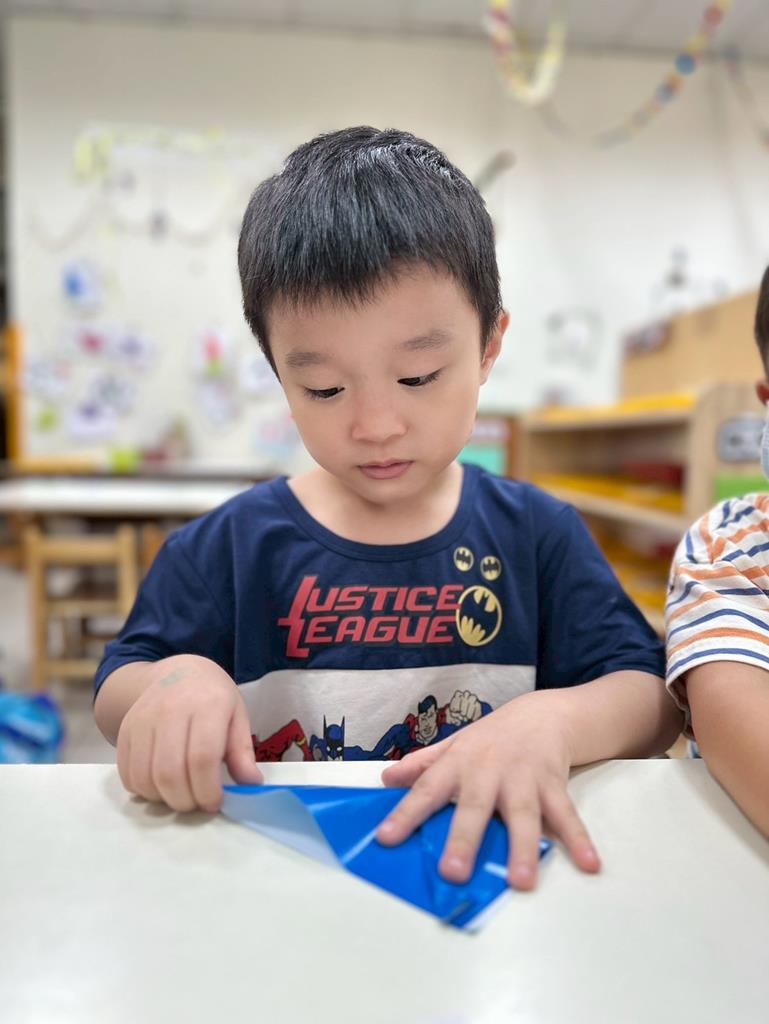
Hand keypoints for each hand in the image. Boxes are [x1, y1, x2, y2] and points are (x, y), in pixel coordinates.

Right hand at [117, 658, 261, 812]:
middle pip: (169, 772)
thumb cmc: (212, 697)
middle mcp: (170, 709)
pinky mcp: (125, 729)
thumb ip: (242, 752)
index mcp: (207, 704)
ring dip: (163, 799)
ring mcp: (143, 719)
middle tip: (198, 802)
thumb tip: (251, 784)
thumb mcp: (237, 716)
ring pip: (145, 777)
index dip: (208, 790)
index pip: (202, 758)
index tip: (215, 803)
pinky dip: (143, 790)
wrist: (178, 673)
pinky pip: (127, 773)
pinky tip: (162, 786)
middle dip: (185, 800)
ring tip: (181, 794)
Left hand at [376, 692, 600, 889]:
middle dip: (464, 839)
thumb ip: (423, 764)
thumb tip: (386, 778)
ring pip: (524, 815)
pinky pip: (567, 814)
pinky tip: (589, 863)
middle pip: (475, 806)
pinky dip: (579, 839)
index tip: (387, 838)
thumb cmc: (491, 738)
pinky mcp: (554, 785)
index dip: (407, 813)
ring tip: (521, 882)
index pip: (427, 789)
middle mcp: (489, 772)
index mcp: (459, 764)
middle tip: (454, 872)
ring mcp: (523, 779)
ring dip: (523, 848)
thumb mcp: (454, 745)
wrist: (542, 714)